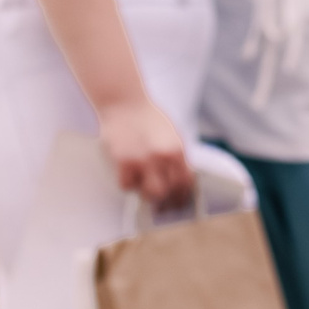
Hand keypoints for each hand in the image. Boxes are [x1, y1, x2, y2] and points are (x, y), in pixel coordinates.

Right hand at [98, 97, 195, 211]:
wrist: (125, 102)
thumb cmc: (149, 119)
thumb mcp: (173, 135)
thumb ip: (178, 157)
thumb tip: (183, 181)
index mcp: (178, 150)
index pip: (186, 183)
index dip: (183, 197)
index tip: (179, 204)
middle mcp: (162, 157)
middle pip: (167, 193)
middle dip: (165, 202)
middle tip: (161, 206)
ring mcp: (142, 160)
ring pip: (148, 194)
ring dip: (146, 194)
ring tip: (144, 189)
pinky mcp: (122, 161)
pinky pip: (127, 186)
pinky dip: (128, 184)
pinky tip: (129, 176)